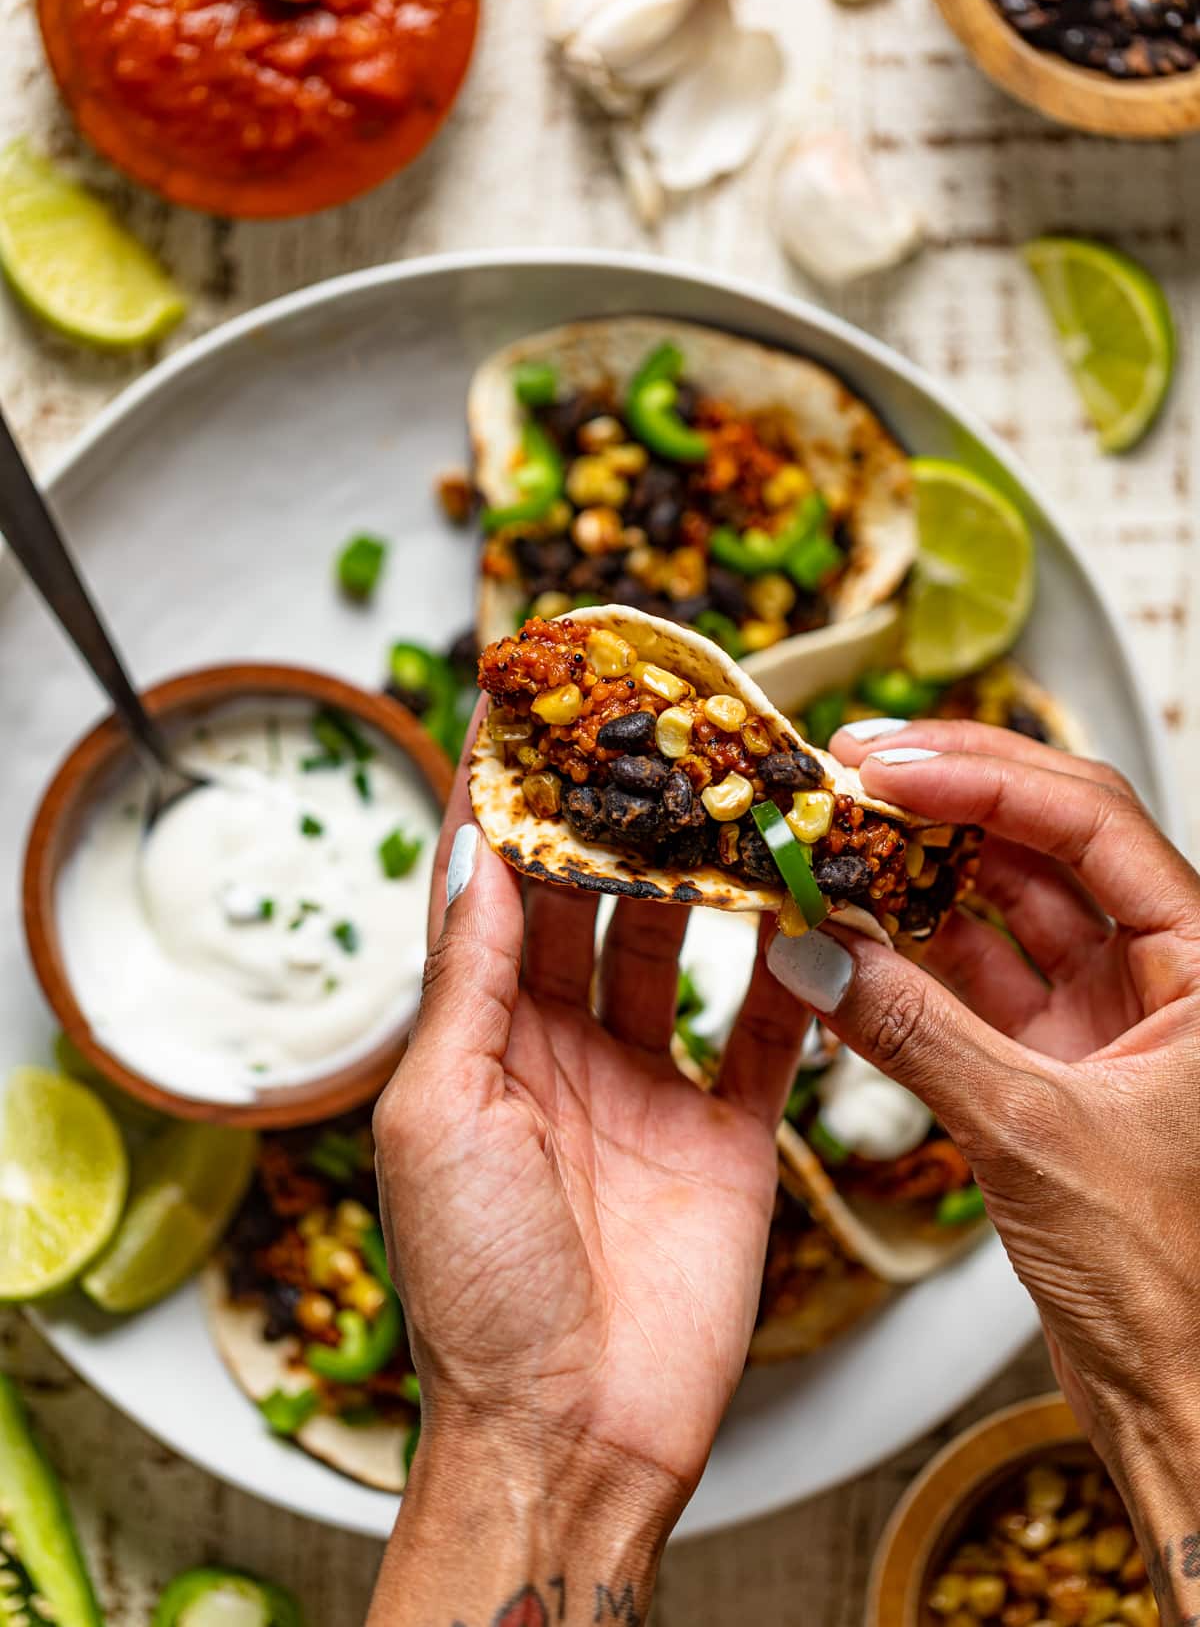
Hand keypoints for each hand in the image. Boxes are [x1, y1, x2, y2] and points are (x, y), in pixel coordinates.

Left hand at [368, 751, 810, 1626]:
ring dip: (701, 876)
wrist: (572, 1428)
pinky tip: (814, 908)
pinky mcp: (728, 1134)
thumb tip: (477, 851)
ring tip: (730, 791)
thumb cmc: (474, 1283)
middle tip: (650, 729)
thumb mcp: (438, 1112)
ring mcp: (649, 1087)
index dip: (504, 803)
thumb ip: (468, 982)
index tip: (520, 712)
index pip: (492, 895)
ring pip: (679, 949)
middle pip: (592, 905)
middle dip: (614, 820)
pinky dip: (791, 974)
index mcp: (479, 1043)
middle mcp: (562, 1050)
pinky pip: (768, 1034)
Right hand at [769, 718, 1199, 1623]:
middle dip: (948, 798)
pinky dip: (911, 954)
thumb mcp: (1033, 1138)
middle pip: (1049, 841)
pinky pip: (974, 980)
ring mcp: (1108, 1018)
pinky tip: (851, 932)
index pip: (1091, 820)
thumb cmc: (1168, 1288)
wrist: (1180, 1404)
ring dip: (922, 870)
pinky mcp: (1056, 1066)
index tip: (886, 763)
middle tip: (850, 768)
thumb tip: (817, 949)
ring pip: (1006, 904)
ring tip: (838, 837)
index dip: (984, 776)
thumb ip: (916, 1035)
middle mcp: (1164, 975)